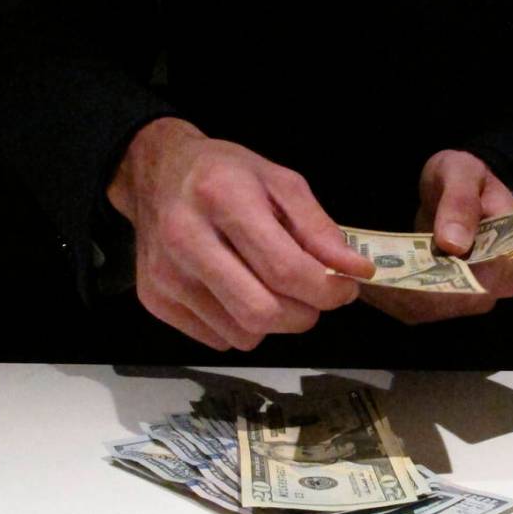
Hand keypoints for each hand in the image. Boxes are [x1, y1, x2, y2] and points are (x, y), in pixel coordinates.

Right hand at [106, 117, 373, 349]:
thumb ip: (320, 229)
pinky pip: (219, 340)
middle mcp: (186, 240)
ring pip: (243, 335)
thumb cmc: (227, 175)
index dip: (327, 290)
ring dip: (274, 322)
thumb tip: (356, 270)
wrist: (157, 173)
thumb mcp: (281, 182)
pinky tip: (239, 291)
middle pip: (262, 312)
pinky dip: (242, 326)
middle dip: (304, 314)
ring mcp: (166, 275)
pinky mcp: (155, 300)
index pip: (285, 269)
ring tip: (272, 288)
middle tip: (314, 296)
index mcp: (223, 198)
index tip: (346, 288)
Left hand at [360, 149, 512, 324]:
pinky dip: (393, 299)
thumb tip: (455, 244)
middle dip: (417, 291)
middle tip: (373, 275)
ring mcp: (476, 296)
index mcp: (512, 248)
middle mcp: (500, 281)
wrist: (455, 188)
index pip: (487, 277)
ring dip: (399, 297)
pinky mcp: (451, 301)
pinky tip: (369, 285)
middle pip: (461, 301)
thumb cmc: (463, 176)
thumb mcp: (461, 173)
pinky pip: (421, 310)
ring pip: (437, 309)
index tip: (407, 269)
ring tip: (366, 279)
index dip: (449, 279)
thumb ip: (461, 203)